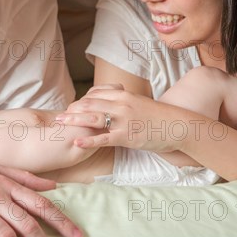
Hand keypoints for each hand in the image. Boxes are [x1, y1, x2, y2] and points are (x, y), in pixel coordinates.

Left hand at [56, 85, 189, 152]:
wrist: (179, 126)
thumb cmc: (159, 118)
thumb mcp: (140, 104)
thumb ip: (124, 103)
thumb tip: (112, 105)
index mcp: (123, 95)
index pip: (95, 94)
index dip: (80, 101)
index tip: (70, 108)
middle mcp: (121, 105)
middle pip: (89, 104)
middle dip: (71, 110)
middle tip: (57, 117)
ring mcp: (123, 120)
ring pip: (93, 117)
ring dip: (73, 120)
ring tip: (58, 124)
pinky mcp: (127, 136)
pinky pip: (104, 137)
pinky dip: (88, 139)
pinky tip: (76, 141)